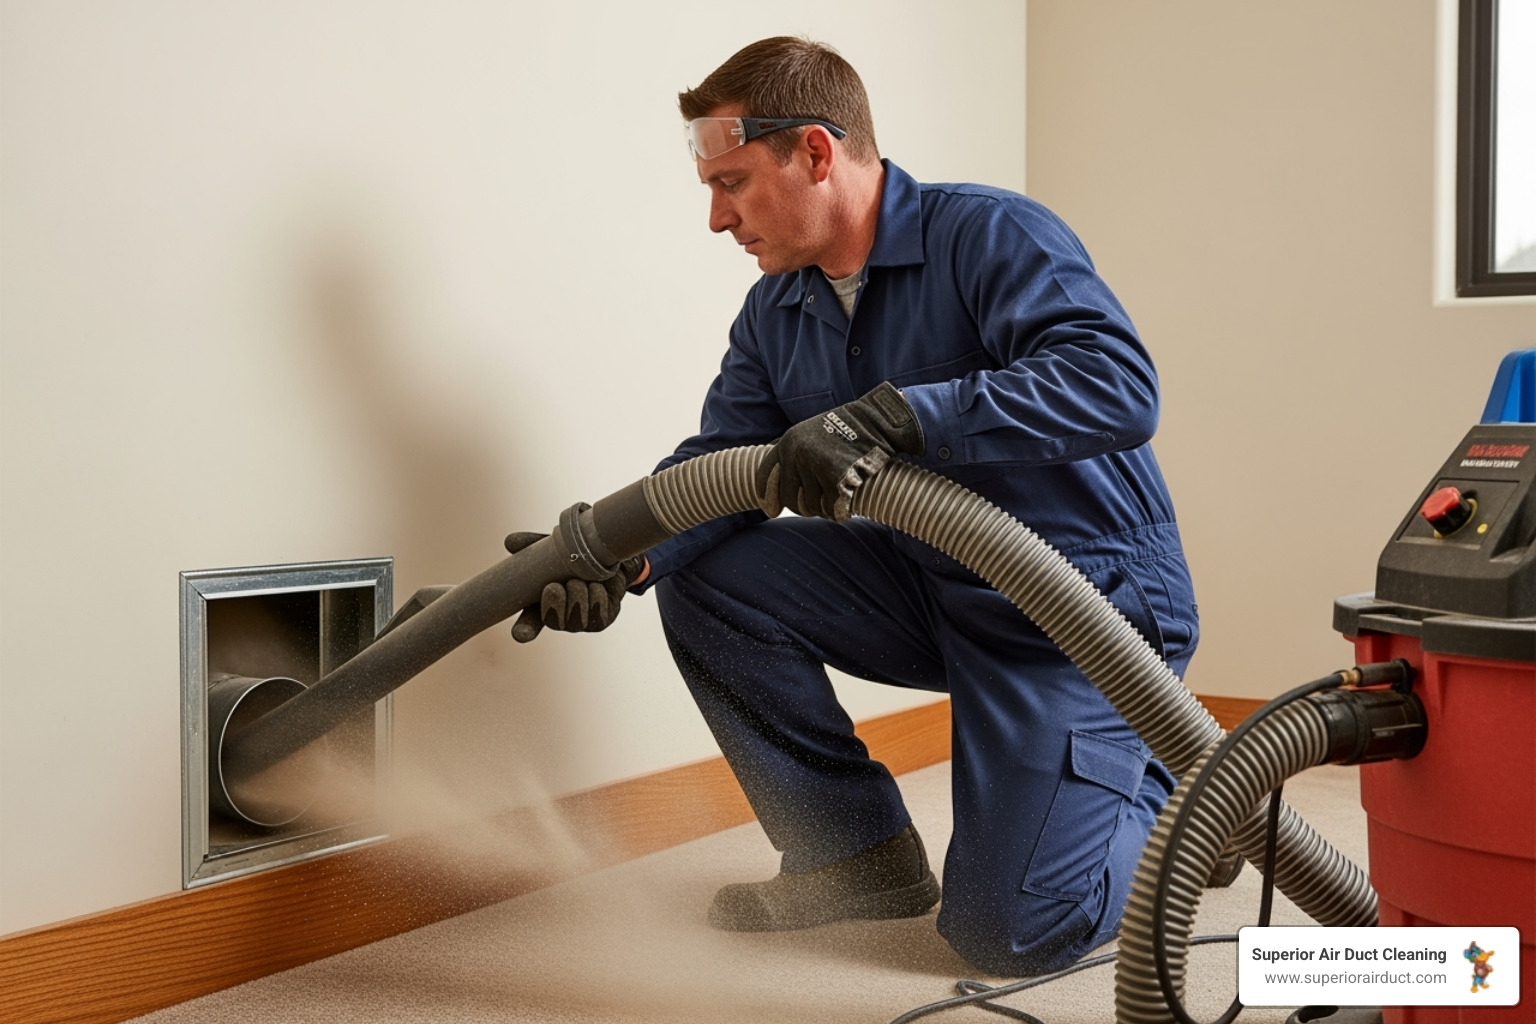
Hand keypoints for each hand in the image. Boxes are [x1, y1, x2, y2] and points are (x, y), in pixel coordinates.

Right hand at [503, 532, 647, 641]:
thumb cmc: (575, 555)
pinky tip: (596, 587)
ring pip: (575, 622)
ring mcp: (580, 620)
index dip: (524, 630)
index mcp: (540, 603)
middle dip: (553, 606)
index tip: (520, 634)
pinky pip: (596, 618)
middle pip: (552, 622)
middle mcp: (559, 616)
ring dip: (576, 600)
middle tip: (555, 586)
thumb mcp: (555, 547)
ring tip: (579, 581)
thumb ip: (532, 544)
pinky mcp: (600, 620)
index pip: (527, 623)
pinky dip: (596, 601)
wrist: (610, 558)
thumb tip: (510, 542)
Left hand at [755, 381, 924, 520]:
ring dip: (825, 508)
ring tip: (838, 498)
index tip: (772, 510)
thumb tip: (775, 496)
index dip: (767, 497)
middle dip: (805, 507)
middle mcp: (796, 454)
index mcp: (788, 442)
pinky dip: (840, 511)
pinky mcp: (835, 478)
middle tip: (821, 504)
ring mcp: (815, 465)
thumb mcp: (812, 436)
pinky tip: (848, 505)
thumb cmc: (847, 430)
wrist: (876, 421)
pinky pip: (831, 509)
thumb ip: (795, 458)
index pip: (765, 476)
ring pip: (812, 506)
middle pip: (790, 499)